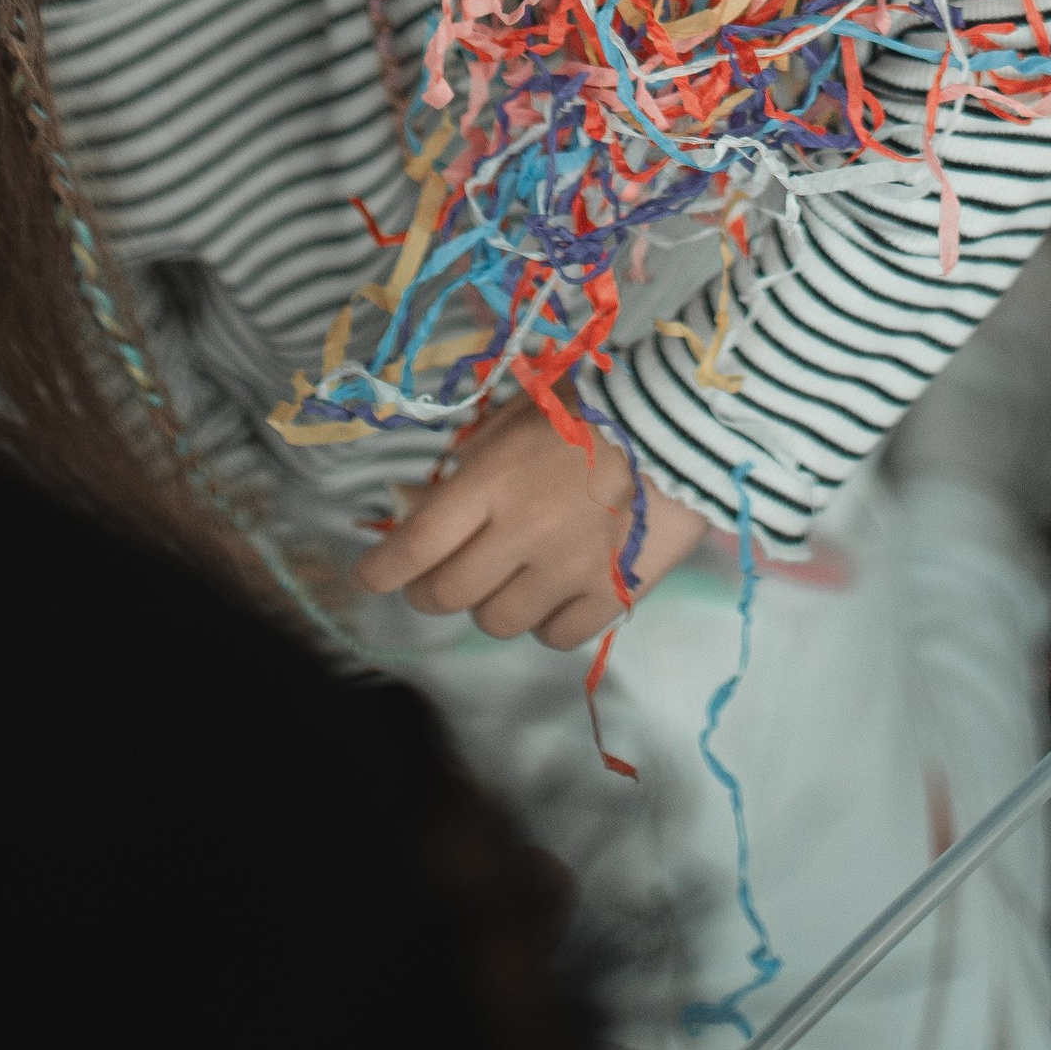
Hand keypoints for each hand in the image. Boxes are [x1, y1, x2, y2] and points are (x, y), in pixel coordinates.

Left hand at [357, 402, 710, 648]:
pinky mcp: (611, 595)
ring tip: (508, 576)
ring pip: (496, 623)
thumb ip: (466, 466)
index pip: (417, 545)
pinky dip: (543, 622)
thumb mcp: (516, 417)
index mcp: (494, 482)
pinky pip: (554, 638)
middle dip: (430, 589)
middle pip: (448, 594)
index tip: (370, 575)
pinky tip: (552, 593)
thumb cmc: (590, 411)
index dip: (382, 569)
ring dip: (489, 604)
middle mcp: (524, 533)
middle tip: (438, 576)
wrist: (681, 427)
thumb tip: (414, 511)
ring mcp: (569, 571)